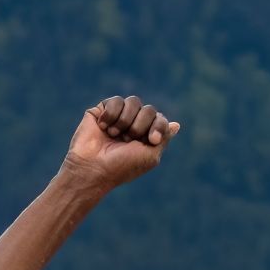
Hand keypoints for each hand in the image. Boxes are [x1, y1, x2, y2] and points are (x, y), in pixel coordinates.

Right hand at [61, 95, 179, 192]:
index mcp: (145, 137)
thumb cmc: (121, 166)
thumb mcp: (150, 155)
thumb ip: (164, 138)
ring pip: (133, 101)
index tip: (151, 140)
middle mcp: (133, 126)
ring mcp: (118, 118)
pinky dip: (111, 115)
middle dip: (140, 124)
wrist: (92, 168)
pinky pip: (115, 101)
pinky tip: (103, 127)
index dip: (158, 126)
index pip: (160, 119)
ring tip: (114, 135)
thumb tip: (176, 125)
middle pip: (148, 109)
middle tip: (128, 139)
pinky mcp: (102, 111)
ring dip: (125, 120)